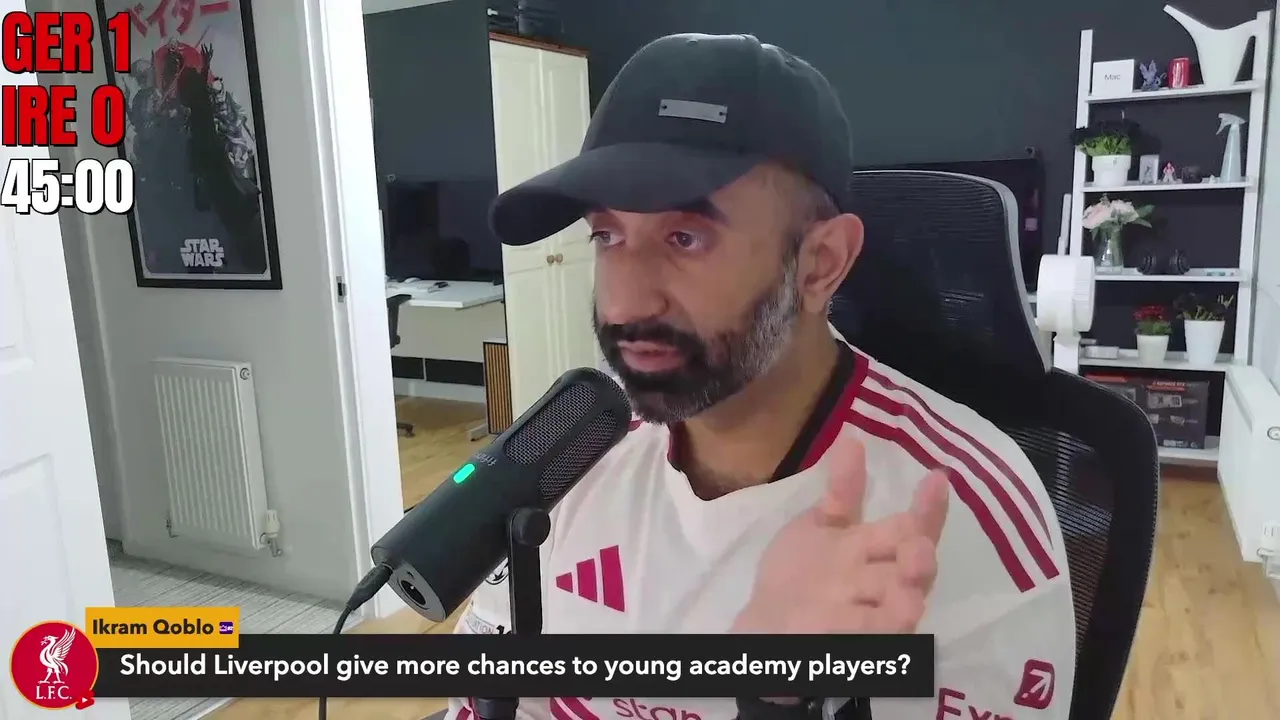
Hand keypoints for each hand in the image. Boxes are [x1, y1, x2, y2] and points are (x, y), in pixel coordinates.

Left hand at [731, 434, 949, 634]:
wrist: (767, 628)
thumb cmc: (798, 575)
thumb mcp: (817, 527)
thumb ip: (843, 492)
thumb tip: (851, 438)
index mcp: (874, 549)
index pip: (911, 527)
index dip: (927, 507)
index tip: (937, 479)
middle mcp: (883, 582)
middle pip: (916, 569)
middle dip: (920, 558)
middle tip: (916, 550)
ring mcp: (874, 617)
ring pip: (903, 609)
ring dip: (906, 599)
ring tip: (906, 593)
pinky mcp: (858, 649)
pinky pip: (873, 642)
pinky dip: (875, 632)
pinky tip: (872, 622)